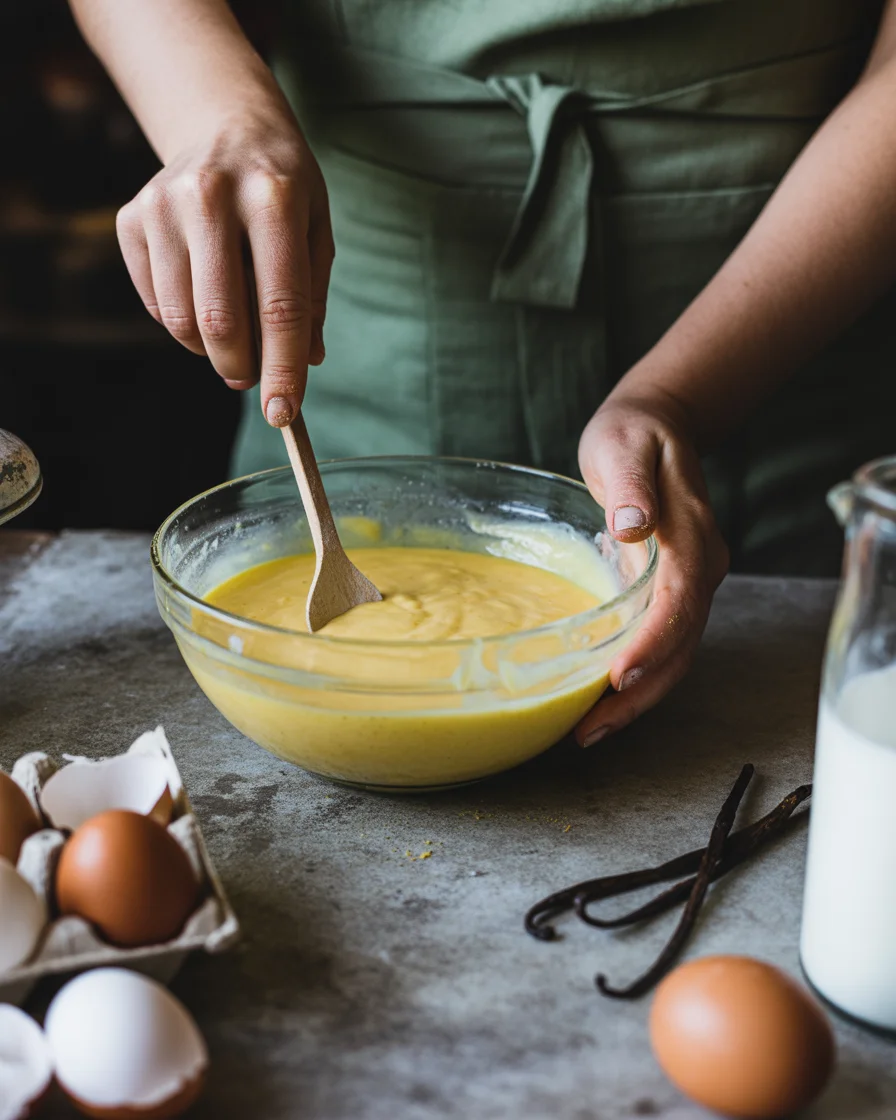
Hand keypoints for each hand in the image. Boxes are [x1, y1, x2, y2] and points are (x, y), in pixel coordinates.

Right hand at [116, 100, 332, 426]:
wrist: (224, 123)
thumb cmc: (281, 188)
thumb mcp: (316, 230)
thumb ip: (311, 298)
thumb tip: (304, 364)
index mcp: (273, 198)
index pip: (280, 306)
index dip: (282, 369)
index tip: (283, 413)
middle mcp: (212, 195)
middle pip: (222, 321)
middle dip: (241, 369)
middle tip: (252, 379)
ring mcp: (163, 205)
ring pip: (182, 321)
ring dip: (210, 349)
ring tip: (232, 330)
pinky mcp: (131, 218)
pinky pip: (155, 306)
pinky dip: (182, 323)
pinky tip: (202, 296)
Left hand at [576, 392, 728, 745]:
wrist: (660, 424)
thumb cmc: (634, 434)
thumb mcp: (625, 445)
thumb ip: (631, 486)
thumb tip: (634, 526)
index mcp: (692, 537)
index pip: (678, 603)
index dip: (650, 645)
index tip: (616, 677)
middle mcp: (701, 569)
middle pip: (680, 646)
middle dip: (639, 694)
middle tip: (588, 731)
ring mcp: (690, 584)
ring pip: (675, 655)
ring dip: (637, 698)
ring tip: (588, 731)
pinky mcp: (671, 591)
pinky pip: (662, 644)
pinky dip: (637, 677)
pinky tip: (601, 700)